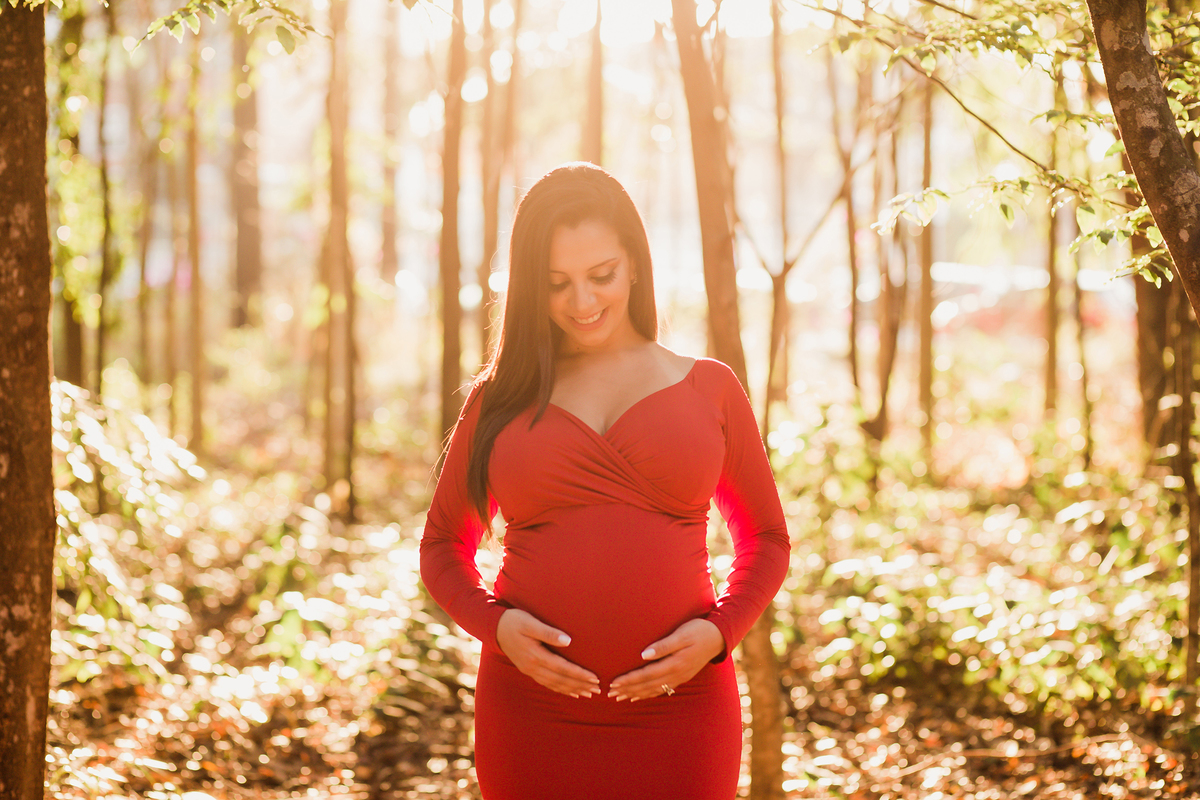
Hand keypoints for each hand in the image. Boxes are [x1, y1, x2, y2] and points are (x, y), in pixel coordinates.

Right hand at [495, 608, 600, 697]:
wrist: (494, 628)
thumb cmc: (514, 621)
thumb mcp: (530, 622)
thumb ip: (548, 632)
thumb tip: (568, 641)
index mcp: (535, 655)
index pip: (563, 668)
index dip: (579, 674)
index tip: (594, 678)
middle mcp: (533, 666)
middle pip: (561, 680)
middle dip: (580, 685)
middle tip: (598, 691)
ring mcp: (530, 670)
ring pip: (555, 684)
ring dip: (572, 690)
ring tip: (588, 694)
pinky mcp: (528, 670)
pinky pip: (547, 683)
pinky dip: (560, 689)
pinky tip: (570, 692)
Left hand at [607, 618, 724, 701]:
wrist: (718, 637)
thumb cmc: (698, 630)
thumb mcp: (682, 634)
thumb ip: (664, 645)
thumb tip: (644, 654)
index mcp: (674, 663)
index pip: (646, 675)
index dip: (629, 680)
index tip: (613, 683)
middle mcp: (676, 674)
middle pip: (647, 685)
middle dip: (628, 690)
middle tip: (610, 694)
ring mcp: (679, 677)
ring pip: (653, 690)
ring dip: (635, 694)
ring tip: (620, 698)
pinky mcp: (682, 677)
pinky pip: (661, 689)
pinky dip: (648, 694)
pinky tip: (639, 696)